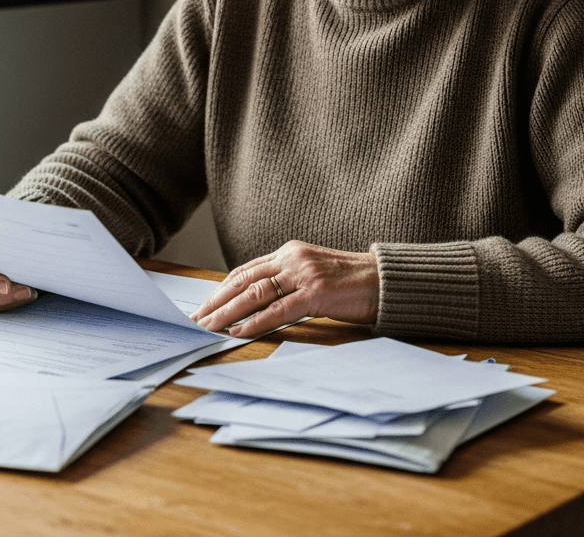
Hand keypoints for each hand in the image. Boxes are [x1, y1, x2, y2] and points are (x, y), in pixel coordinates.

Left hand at [190, 240, 378, 337]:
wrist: (386, 281)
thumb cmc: (351, 284)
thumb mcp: (313, 275)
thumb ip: (288, 282)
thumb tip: (258, 303)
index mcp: (289, 252)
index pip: (246, 270)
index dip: (222, 289)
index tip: (204, 305)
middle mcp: (292, 258)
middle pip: (244, 280)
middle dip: (217, 301)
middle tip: (196, 319)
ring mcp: (304, 274)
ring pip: (255, 293)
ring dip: (228, 312)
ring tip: (209, 327)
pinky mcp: (317, 293)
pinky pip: (279, 309)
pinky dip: (256, 322)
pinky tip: (239, 331)